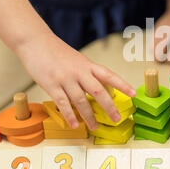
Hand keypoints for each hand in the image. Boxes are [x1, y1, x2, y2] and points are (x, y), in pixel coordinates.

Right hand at [14, 33, 136, 130]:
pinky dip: (70, 115)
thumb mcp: (78, 60)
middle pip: (98, 91)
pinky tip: (74, 124)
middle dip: (109, 106)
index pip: (109, 75)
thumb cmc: (57, 52)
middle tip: (117, 118)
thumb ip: (88, 74)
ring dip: (89, 116)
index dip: (123, 85)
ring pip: (81, 100)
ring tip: (94, 127)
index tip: (134, 94)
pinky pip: (63, 103)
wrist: (35, 41)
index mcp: (88, 65)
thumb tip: (100, 90)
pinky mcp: (51, 85)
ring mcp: (65, 78)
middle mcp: (79, 72)